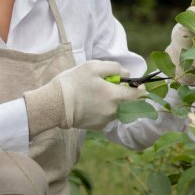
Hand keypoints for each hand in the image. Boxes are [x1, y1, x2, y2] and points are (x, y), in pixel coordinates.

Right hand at [23, 60, 145, 135]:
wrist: (54, 105)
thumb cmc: (73, 83)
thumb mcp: (92, 66)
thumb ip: (114, 67)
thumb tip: (126, 73)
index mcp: (114, 96)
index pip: (138, 94)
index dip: (139, 88)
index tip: (137, 84)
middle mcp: (113, 111)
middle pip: (126, 102)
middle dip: (121, 93)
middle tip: (107, 85)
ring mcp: (106, 121)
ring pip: (116, 109)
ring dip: (111, 101)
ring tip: (94, 94)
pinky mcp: (97, 127)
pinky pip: (106, 116)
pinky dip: (102, 110)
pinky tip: (89, 104)